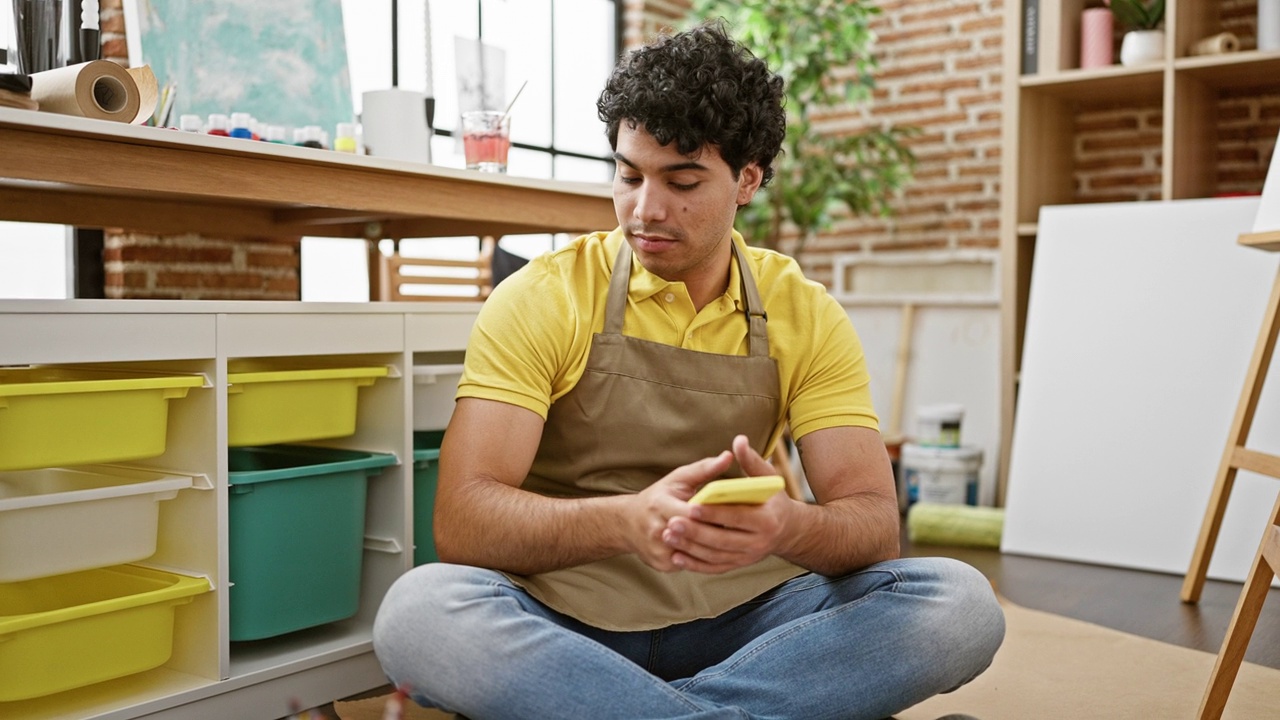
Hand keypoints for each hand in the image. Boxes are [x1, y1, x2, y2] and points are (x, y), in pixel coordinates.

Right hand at [627, 449, 733, 571]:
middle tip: (740, 530)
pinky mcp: (662, 565)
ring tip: (733, 541)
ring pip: (694, 553)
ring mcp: (658, 551)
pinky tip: (719, 553)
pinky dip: (704, 558)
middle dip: (715, 532)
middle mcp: (656, 530)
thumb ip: (704, 468)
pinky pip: (690, 563)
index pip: (690, 513)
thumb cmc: (659, 495)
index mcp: (659, 505)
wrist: (628, 523)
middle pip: (694, 535)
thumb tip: (728, 456)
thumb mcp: (678, 479)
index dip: (711, 514)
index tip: (735, 512)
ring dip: (713, 548)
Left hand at [662, 435, 792, 573]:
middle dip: (695, 532)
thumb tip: (738, 440)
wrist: (787, 530)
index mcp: (767, 519)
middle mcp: (759, 542)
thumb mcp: (768, 478)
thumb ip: (751, 460)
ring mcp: (748, 557)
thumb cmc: (773, 499)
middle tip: (670, 523)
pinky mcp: (739, 564)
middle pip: (722, 539)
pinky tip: (676, 556)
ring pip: (715, 555)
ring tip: (668, 536)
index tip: (691, 506)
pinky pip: (715, 567)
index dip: (714, 513)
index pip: (737, 517)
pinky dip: (695, 564)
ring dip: (690, 548)